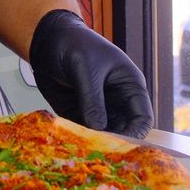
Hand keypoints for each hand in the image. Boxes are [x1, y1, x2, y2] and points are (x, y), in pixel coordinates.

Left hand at [28, 9, 153, 136]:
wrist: (46, 39)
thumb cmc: (73, 44)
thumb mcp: (85, 69)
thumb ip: (92, 99)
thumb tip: (98, 128)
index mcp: (129, 85)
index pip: (142, 117)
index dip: (136, 133)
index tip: (121, 144)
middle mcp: (117, 101)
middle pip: (124, 130)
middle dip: (113, 142)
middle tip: (99, 150)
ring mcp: (98, 108)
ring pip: (103, 134)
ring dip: (95, 141)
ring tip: (83, 146)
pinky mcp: (79, 113)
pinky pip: (83, 131)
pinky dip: (79, 137)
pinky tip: (71, 139)